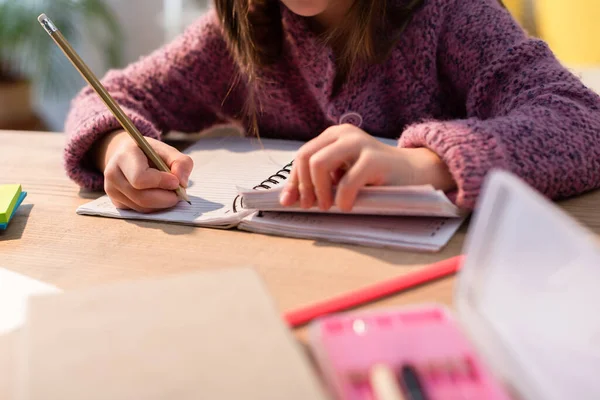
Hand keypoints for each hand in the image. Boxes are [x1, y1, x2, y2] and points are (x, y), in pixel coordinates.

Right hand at [95, 130, 192, 212]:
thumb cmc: (150, 153)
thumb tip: (182, 183)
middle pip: (142, 197)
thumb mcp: (168, 151)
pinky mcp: (117, 202)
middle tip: (179, 192)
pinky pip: (140, 211)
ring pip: (142, 207)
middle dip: (165, 198)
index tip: (176, 182)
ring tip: (170, 192)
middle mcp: (113, 174)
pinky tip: (159, 196)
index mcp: (124, 156)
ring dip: (162, 204)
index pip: (140, 178)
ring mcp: (112, 191)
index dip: (161, 182)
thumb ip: (181, 163)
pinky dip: (155, 207)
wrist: (127, 155)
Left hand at [279, 124, 455, 210]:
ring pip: (319, 164)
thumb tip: (288, 199)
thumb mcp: (343, 174)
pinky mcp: (374, 159)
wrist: (414, 172)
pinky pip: (346, 182)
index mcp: (333, 136)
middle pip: (306, 158)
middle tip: (311, 206)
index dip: (293, 181)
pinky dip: (342, 199)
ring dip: (319, 191)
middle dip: (304, 186)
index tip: (289, 202)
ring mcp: (359, 144)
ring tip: (328, 206)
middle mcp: (343, 134)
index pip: (302, 155)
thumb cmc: (375, 177)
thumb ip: (319, 180)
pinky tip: (347, 206)